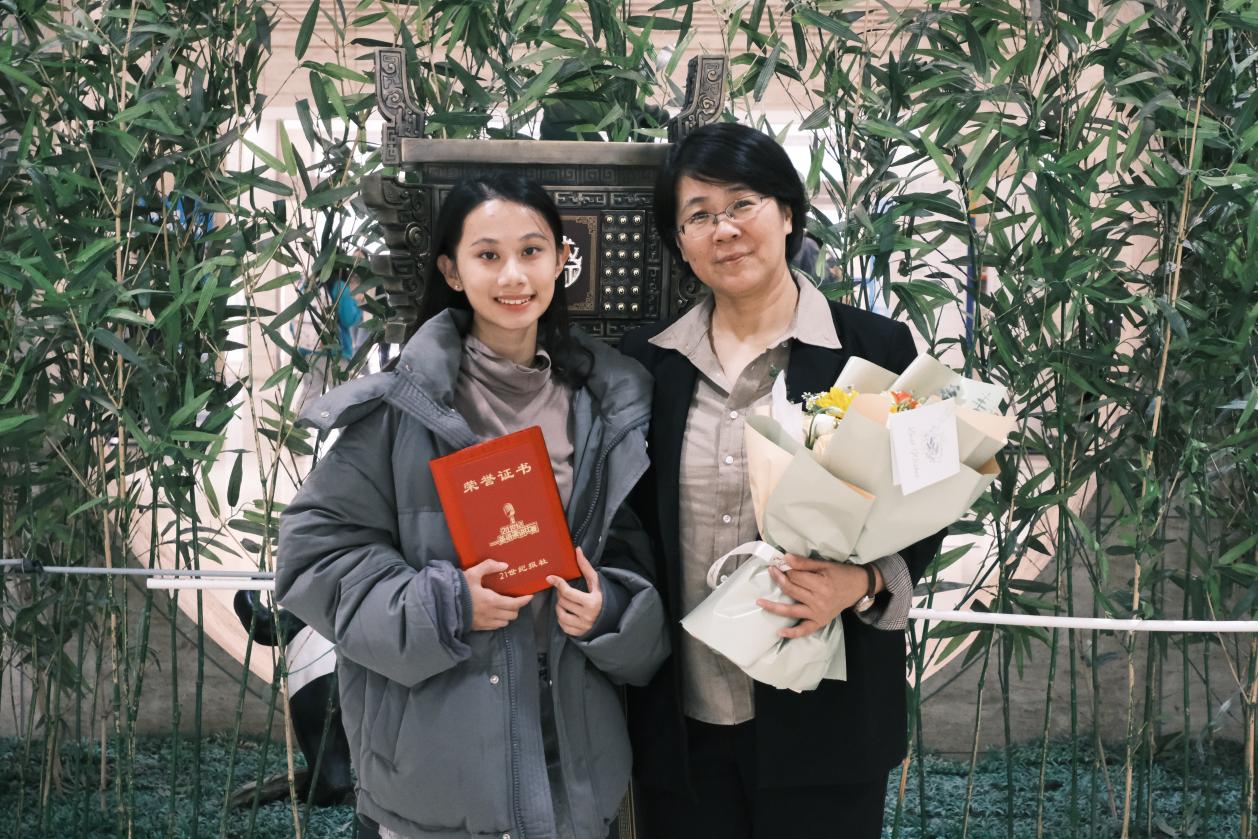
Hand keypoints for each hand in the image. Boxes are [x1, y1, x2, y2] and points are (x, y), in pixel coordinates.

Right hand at [465, 559, 532, 630]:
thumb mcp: (473, 573)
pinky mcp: (478, 627)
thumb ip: (489, 566)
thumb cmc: (459, 588)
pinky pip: (495, 627)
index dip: (524, 600)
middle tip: (515, 599)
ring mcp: (485, 622)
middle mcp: (491, 614)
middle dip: (516, 607)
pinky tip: (495, 613)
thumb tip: (505, 565)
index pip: (514, 604)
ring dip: (508, 615)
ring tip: (505, 606)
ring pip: (505, 622)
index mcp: (492, 601)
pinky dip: (499, 621)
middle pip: (512, 615)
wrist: (443, 604)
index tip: (530, 596)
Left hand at [547, 548, 602, 636]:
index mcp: (592, 602)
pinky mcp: (580, 633)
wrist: (614, 617)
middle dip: (560, 594)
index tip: (550, 578)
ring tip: (563, 601)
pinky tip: (565, 613)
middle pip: (563, 602)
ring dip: (559, 607)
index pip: (568, 593)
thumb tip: (577, 550)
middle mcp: (587, 616)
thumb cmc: (604, 596)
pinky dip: (561, 619)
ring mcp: (583, 626)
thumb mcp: (596, 582)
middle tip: (563, 590)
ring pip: (561, 615)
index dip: (558, 583)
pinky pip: (564, 627)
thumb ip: (585, 567)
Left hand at [755, 555, 869, 638]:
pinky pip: (804, 630)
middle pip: (792, 590)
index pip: (796, 577)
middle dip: (779, 579)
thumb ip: (804, 563)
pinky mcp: (820, 622)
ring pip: (792, 610)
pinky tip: (780, 632)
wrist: (859, 587)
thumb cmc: (842, 574)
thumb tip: (785, 558)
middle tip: (771, 571)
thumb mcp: (824, 565)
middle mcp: (819, 601)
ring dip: (774, 607)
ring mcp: (819, 613)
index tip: (779, 563)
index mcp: (821, 585)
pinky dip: (792, 633)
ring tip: (760, 602)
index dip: (786, 569)